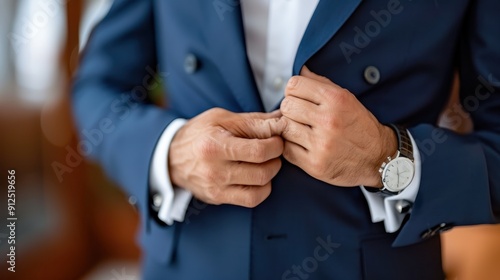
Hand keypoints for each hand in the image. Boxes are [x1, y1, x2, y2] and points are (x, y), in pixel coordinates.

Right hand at [169, 108, 283, 206]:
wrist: (172, 157)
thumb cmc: (199, 133)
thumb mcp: (222, 118)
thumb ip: (254, 121)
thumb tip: (283, 121)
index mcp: (214, 146)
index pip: (258, 152)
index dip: (276, 145)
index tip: (277, 139)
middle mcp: (214, 171)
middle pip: (262, 172)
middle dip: (276, 160)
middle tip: (274, 150)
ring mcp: (216, 188)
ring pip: (260, 189)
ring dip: (271, 175)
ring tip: (266, 162)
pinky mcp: (219, 198)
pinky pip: (251, 200)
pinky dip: (262, 189)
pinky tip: (257, 176)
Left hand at [279, 67, 396, 186]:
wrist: (377, 158)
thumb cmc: (360, 126)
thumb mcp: (346, 98)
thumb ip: (321, 83)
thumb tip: (300, 71)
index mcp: (336, 100)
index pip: (294, 85)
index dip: (293, 90)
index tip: (298, 97)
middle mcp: (328, 121)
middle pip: (286, 106)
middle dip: (290, 109)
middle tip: (299, 115)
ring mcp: (320, 144)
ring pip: (284, 127)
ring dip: (289, 128)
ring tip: (300, 130)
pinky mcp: (314, 164)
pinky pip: (286, 149)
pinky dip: (290, 146)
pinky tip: (302, 144)